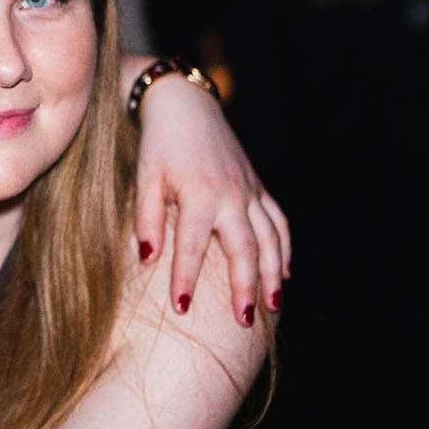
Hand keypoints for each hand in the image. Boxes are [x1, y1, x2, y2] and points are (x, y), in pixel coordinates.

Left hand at [132, 65, 289, 321]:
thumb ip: (145, 219)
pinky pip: (278, 221)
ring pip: (270, 238)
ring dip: (273, 274)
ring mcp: (249, 190)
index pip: (191, 246)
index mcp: (199, 193)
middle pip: (244, 248)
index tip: (182, 310)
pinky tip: (284, 274)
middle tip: (244, 322)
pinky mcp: (258, 187)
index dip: (186, 279)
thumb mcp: (144, 178)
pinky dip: (284, 248)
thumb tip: (147, 259)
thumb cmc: (158, 145)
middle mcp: (231, 195)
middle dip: (246, 286)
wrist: (185, 106)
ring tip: (273, 307)